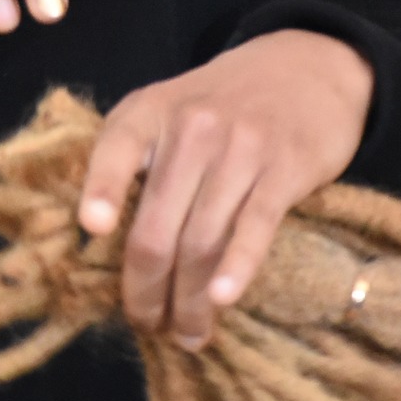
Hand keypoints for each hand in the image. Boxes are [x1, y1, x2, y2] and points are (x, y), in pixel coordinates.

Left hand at [76, 31, 374, 348]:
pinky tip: (222, 300)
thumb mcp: (169, 110)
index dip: (100, 190)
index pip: (114, 151)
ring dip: (190, 299)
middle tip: (147, 325)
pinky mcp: (285, 168)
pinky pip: (254, 226)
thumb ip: (137, 159)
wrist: (307, 67)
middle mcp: (191, 128)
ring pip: (201, 240)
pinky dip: (236, 268)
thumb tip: (103, 242)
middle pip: (156, 227)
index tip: (93, 230)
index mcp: (149, 113)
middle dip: (146, 289)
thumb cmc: (223, 104)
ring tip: (188, 334)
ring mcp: (240, 148)